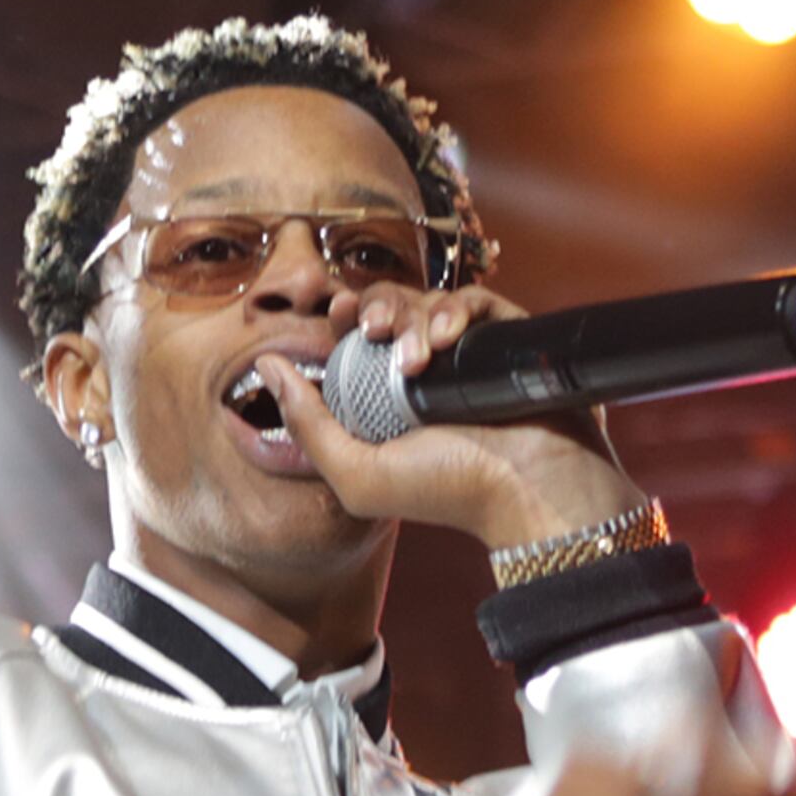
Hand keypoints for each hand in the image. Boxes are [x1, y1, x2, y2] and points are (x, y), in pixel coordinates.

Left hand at [254, 285, 646, 551]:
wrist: (530, 492)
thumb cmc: (449, 494)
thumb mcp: (357, 473)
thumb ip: (307, 424)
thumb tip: (266, 365)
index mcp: (388, 399)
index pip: (358, 338)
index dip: (345, 315)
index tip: (337, 311)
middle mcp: (428, 372)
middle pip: (391, 308)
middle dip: (377, 307)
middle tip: (371, 328)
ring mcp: (468, 355)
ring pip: (428, 301)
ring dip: (414, 317)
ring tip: (419, 356)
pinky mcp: (506, 341)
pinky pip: (476, 301)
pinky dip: (457, 310)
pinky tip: (450, 337)